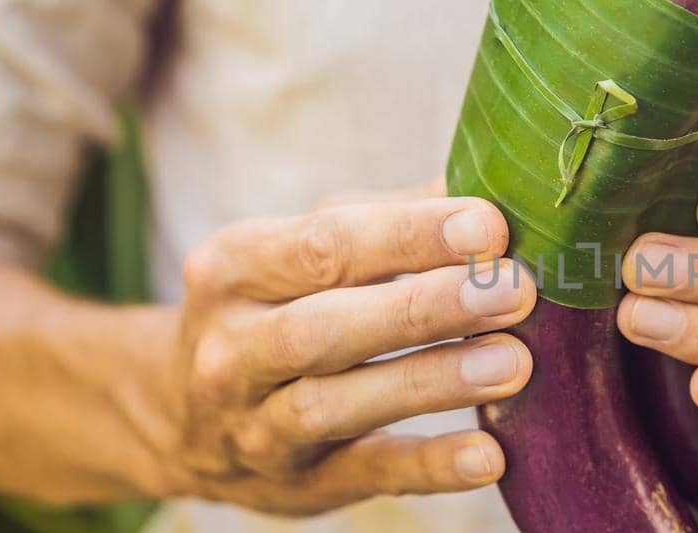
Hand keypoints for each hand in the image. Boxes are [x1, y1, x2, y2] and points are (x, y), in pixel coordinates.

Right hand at [140, 184, 536, 514]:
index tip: (490, 224)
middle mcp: (234, 346)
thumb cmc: (277, 309)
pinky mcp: (298, 483)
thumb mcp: (306, 252)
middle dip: (426, 306)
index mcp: (237, 265)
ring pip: (340, 402)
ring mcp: (258, 423)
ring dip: (432, 381)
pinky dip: (429, 466)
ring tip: (513, 363)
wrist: (184, 420)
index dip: (411, 234)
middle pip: (328, 325)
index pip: (327, 243)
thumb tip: (495, 182)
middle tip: (513, 289)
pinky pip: (367, 473)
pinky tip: (488, 456)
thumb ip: (392, 220)